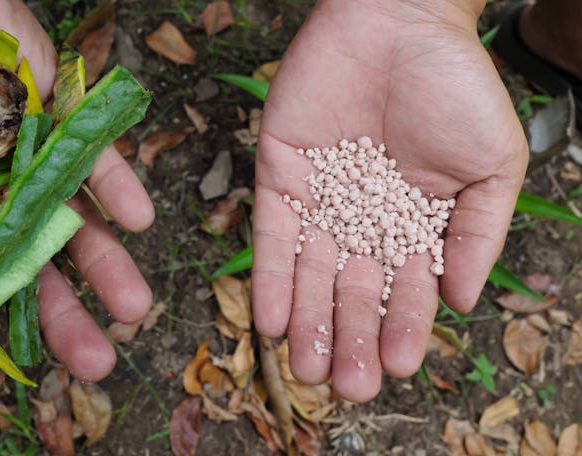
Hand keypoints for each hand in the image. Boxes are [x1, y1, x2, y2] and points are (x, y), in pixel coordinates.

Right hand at [0, 0, 152, 394]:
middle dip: (62, 321)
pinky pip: (99, 162)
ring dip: (109, 268)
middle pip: (34, 275)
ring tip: (134, 309)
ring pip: (78, 228)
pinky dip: (119, 187)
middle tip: (94, 365)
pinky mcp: (64, 128)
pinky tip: (139, 220)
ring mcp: (34, 170)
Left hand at [252, 0, 526, 401]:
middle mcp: (361, 221)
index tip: (395, 367)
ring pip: (310, 276)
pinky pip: (272, 238)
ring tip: (306, 369)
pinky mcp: (279, 178)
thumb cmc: (455, 87)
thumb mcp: (490, 166)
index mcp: (412, 224)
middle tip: (344, 384)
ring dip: (307, 323)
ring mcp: (318, 202)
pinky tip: (273, 321)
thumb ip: (477, 234)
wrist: (399, 21)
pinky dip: (271, 279)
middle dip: (348, 338)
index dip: (401, 329)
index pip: (405, 291)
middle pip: (352, 292)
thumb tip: (463, 305)